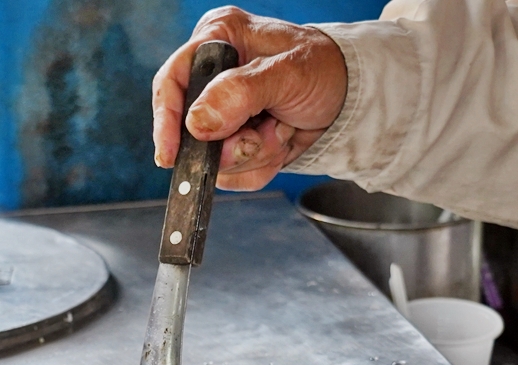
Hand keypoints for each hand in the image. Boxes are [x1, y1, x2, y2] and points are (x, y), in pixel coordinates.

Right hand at [151, 6, 347, 190]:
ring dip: (255, 154)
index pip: (172, 82)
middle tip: (270, 130)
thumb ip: (240, 92)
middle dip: (233, 144)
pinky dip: (261, 165)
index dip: (166, 122)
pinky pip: (232, 172)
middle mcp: (212, 76)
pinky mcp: (233, 140)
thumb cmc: (325, 69)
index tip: (171, 156)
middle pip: (192, 131)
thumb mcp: (288, 72)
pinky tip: (281, 141)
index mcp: (217, 40)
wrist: (351, 97)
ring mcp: (222, 112)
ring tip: (283, 129)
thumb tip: (197, 122)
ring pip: (214, 158)